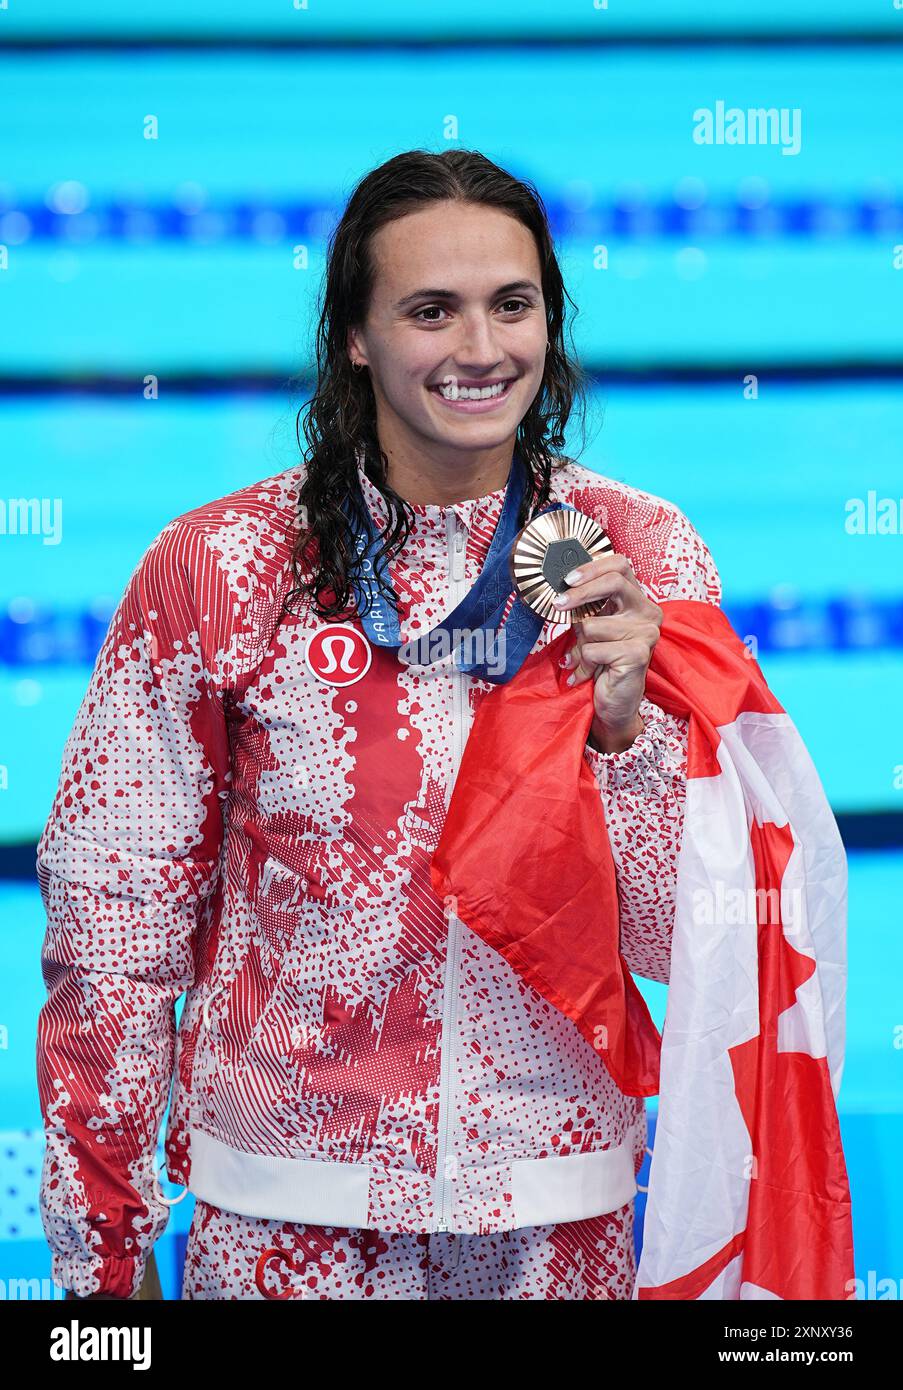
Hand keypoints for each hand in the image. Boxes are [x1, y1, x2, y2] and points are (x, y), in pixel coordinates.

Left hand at [553, 553, 662, 750]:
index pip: (620, 565)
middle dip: (579, 593)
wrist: (614, 703)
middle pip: (613, 582)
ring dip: (580, 644)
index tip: (568, 579)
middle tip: (558, 604)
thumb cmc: (602, 663)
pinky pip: (593, 649)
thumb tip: (562, 589)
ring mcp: (647, 632)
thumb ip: (586, 607)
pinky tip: (590, 673)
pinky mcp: (639, 653)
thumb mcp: (592, 628)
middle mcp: (648, 612)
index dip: (592, 568)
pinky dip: (583, 663)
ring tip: (586, 660)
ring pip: (593, 624)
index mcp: (638, 600)